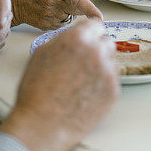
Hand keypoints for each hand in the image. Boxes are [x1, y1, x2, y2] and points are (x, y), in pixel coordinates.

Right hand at [0, 17, 119, 150]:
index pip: (95, 25)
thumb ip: (63, 40)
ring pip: (111, 61)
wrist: (43, 124)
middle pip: (106, 42)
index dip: (89, 33)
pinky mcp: (114, 92)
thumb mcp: (42, 54)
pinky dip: (102, 85)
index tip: (88, 40)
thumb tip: (75, 36)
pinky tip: (86, 94)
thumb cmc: (37, 92)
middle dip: (97, 49)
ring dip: (101, 67)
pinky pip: (112, 81)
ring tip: (82, 82)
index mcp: (78, 39)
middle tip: (84, 63)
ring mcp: (108, 72)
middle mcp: (97, 52)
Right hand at [4, 0, 102, 30]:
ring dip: (69, 11)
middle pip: (79, 9)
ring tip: (54, 2)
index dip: (90, 10)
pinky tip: (50, 10)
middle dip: (79, 4)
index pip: (77, 1)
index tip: (100, 18)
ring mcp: (50, 17)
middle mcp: (54, 4)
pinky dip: (62, 17)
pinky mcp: (48, 26)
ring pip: (72, 17)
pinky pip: (63, 23)